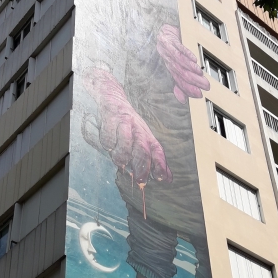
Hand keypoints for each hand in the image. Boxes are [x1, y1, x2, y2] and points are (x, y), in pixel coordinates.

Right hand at [83, 68, 171, 184]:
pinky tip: (109, 146)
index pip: (157, 150)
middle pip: (143, 147)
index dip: (160, 164)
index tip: (161, 179)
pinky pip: (108, 134)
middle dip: (142, 165)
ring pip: (126, 140)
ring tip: (121, 163)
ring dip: (123, 154)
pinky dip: (108, 143)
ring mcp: (124, 121)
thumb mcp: (143, 140)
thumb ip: (154, 159)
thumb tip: (168, 179)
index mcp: (147, 135)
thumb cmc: (129, 125)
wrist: (113, 97)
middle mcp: (138, 128)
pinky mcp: (110, 117)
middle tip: (140, 179)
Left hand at [157, 24, 209, 102]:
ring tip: (200, 74)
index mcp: (169, 69)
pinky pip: (178, 49)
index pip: (179, 82)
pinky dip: (186, 55)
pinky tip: (194, 60)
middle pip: (181, 74)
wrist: (160, 30)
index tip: (200, 94)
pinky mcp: (170, 41)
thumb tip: (183, 100)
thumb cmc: (169, 47)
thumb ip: (179, 83)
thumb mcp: (174, 65)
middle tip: (206, 86)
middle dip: (194, 81)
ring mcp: (168, 51)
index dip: (189, 89)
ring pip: (180, 63)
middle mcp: (168, 62)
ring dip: (191, 69)